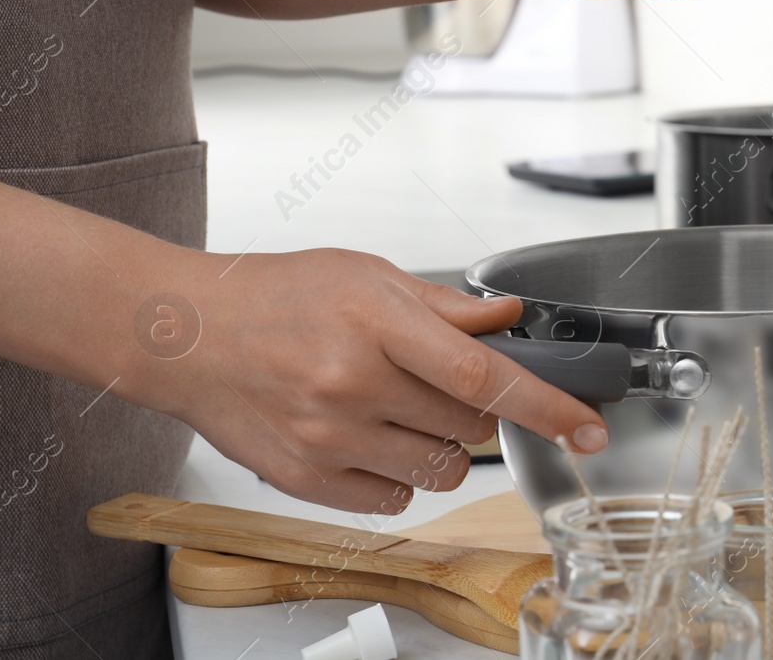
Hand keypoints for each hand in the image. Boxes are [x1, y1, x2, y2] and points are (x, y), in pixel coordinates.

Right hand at [152, 248, 606, 514]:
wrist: (184, 336)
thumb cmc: (274, 296)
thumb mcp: (366, 275)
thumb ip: (444, 305)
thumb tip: (507, 318)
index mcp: (375, 323)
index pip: (483, 374)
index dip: (546, 404)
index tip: (588, 426)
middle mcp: (352, 384)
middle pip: (469, 423)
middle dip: (478, 407)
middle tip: (442, 381)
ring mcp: (328, 438)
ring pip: (441, 468)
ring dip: (444, 443)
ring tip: (401, 406)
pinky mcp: (305, 480)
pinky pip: (394, 497)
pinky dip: (400, 472)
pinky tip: (371, 435)